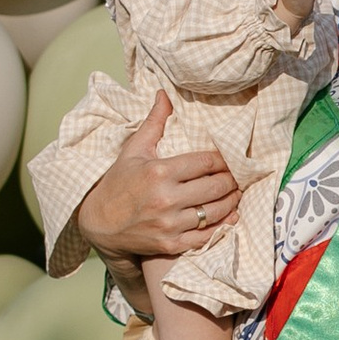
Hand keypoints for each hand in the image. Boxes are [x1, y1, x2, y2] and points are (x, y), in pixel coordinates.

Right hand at [73, 96, 237, 263]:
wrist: (99, 224)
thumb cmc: (118, 183)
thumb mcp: (133, 150)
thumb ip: (154, 123)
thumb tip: (164, 94)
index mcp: (159, 172)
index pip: (205, 163)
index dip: (224, 161)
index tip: (230, 159)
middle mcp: (166, 199)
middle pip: (215, 187)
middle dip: (231, 181)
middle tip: (238, 177)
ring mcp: (169, 224)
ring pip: (214, 212)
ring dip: (231, 202)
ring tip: (236, 194)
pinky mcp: (170, 245)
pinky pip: (205, 236)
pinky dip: (221, 226)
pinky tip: (229, 216)